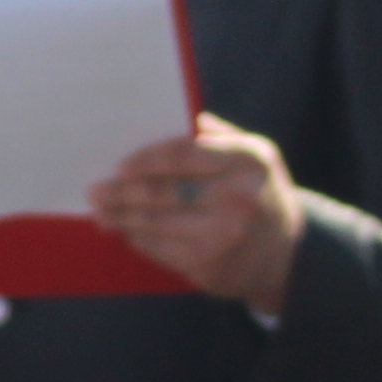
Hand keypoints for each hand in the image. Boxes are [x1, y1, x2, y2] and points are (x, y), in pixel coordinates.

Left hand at [92, 114, 305, 312]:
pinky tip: (125, 231)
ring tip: (100, 212)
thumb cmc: (260, 195)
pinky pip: (159, 249)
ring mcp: (223, 235)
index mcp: (248, 161)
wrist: (287, 256)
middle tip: (95, 191)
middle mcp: (238, 198)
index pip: (183, 155)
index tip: (121, 166)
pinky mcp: (208, 266)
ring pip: (154, 222)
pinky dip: (137, 238)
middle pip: (163, 192)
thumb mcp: (257, 158)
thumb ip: (222, 136)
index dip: (145, 160)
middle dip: (122, 192)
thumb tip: (187, 115)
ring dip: (120, 217)